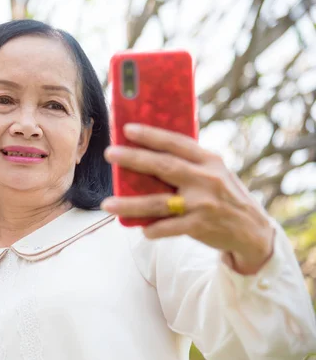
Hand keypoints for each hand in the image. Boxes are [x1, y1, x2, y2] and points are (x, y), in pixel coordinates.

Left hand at [101, 123, 274, 274]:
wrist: (252, 230)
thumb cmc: (223, 195)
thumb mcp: (214, 172)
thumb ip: (188, 163)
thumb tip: (145, 153)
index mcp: (209, 160)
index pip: (176, 142)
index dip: (151, 135)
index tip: (127, 129)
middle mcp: (206, 179)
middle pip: (164, 166)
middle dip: (134, 159)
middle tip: (109, 153)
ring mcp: (203, 203)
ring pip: (158, 202)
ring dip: (130, 204)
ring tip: (106, 204)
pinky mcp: (200, 226)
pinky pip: (168, 228)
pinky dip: (152, 229)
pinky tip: (140, 229)